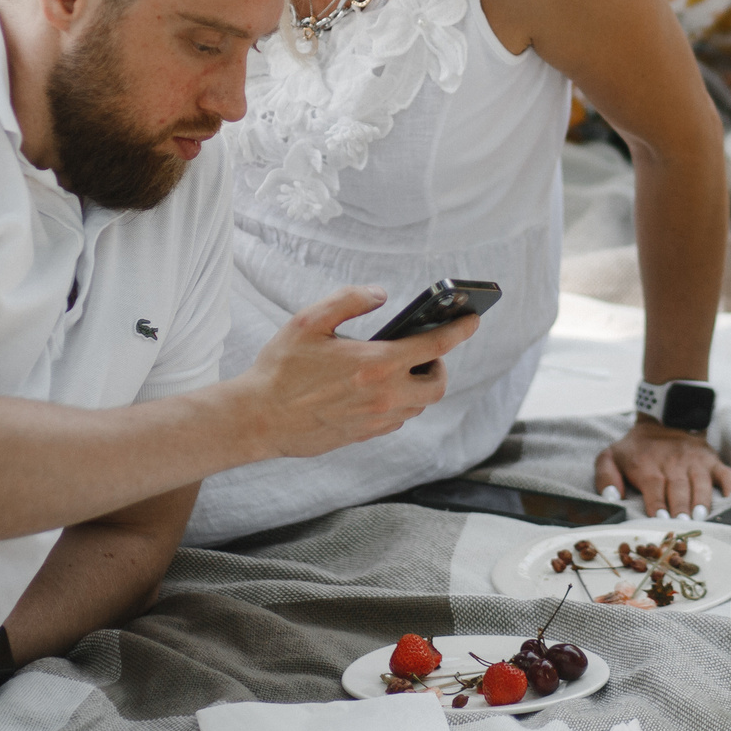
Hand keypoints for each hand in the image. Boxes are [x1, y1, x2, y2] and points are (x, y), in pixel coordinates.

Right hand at [234, 288, 482, 460]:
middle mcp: (383, 396)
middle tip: (422, 351)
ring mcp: (375, 420)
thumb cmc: (280, 368)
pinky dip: (398, 403)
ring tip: (397, 368)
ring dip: (417, 386)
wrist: (258, 418)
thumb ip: (349, 300)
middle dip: (438, 366)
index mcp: (375, 364)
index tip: (473, 320)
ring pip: (417, 406)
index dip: (459, 330)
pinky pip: (396, 419)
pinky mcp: (363, 436)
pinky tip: (376, 389)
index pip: (434, 347)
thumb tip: (380, 294)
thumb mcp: (309, 321)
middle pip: (436, 386)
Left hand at [594, 420, 730, 521]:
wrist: (663, 419)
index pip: (654, 487)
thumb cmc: (636, 448)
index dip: (658, 504)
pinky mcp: (712, 460)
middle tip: (683, 525)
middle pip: (679, 488)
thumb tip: (614, 498)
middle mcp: (673, 463)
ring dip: (702, 500)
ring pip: (701, 483)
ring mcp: (695, 462)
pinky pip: (726, 473)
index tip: (661, 520)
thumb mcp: (610, 456)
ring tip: (702, 517)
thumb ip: (605, 476)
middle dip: (681, 508)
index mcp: (648, 466)